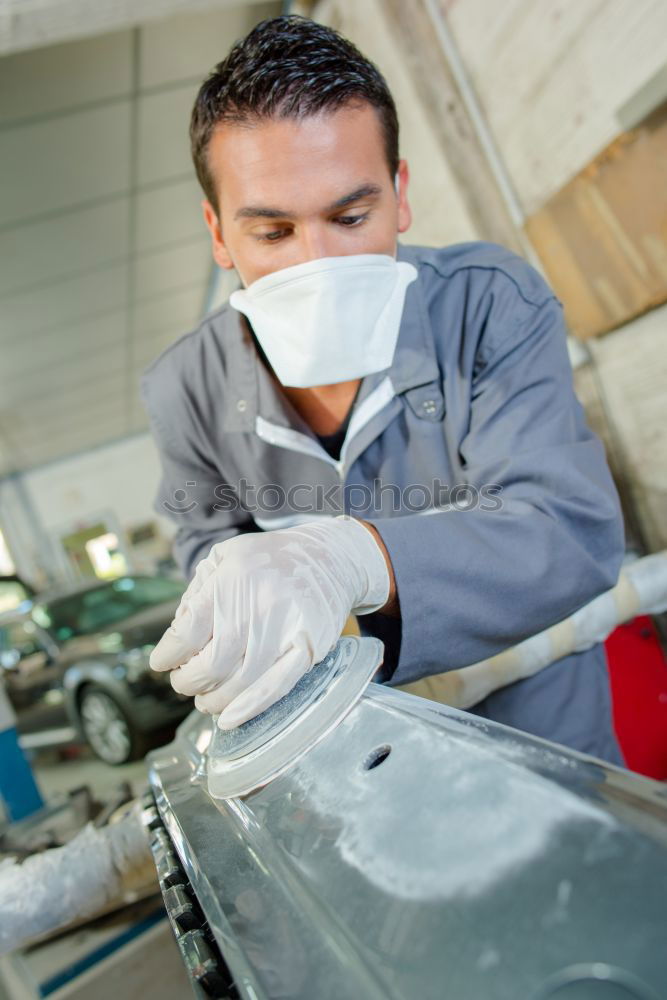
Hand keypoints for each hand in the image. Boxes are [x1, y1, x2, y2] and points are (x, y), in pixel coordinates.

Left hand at [149, 517, 389, 728]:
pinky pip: (276, 686)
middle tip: (184, 682)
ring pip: (239, 683)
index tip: (162, 662)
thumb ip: (197, 594)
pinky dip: (249, 707)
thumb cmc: (269, 559)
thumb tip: (176, 640)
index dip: (168, 655)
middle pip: (211, 665)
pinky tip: (229, 719)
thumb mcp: (224, 556)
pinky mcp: (308, 648)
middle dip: (188, 681)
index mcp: (232, 578)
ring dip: (214, 700)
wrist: (330, 557)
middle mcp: (259, 604)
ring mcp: (286, 629)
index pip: (187, 632)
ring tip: (205, 698)